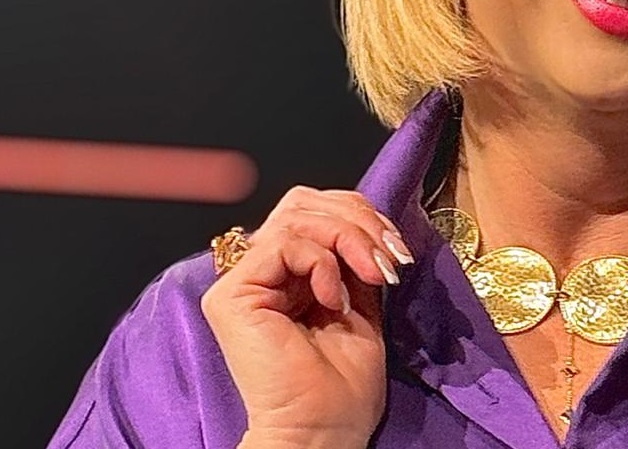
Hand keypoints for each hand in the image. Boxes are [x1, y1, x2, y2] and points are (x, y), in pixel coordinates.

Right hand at [200, 186, 412, 448]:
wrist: (323, 431)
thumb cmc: (341, 386)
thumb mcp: (361, 300)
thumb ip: (355, 258)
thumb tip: (372, 223)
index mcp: (288, 274)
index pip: (317, 210)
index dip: (361, 217)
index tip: (397, 252)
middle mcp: (261, 273)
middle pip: (303, 202)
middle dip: (358, 219)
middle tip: (389, 257)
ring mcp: (242, 283)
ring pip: (295, 215)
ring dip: (349, 237)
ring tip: (374, 274)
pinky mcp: (230, 295)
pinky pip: (283, 243)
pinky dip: (323, 262)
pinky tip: (336, 299)